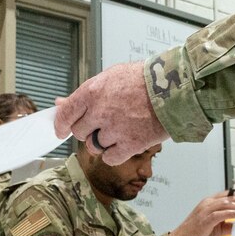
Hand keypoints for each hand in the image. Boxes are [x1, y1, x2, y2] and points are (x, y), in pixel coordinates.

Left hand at [55, 62, 169, 164]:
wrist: (173, 88)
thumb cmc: (144, 80)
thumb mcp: (110, 77)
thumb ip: (84, 93)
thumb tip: (60, 103)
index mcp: (92, 92)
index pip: (65, 114)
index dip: (61, 124)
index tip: (61, 129)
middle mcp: (100, 112)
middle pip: (79, 132)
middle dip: (87, 130)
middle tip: (102, 124)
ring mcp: (114, 130)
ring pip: (94, 147)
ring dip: (101, 142)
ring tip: (118, 130)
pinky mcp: (130, 145)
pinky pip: (110, 158)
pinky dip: (114, 154)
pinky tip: (124, 142)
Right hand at [169, 190, 234, 235]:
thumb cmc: (197, 234)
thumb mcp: (216, 228)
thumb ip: (228, 225)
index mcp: (211, 202)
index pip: (231, 195)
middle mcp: (208, 203)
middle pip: (231, 197)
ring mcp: (206, 210)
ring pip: (227, 203)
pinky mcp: (204, 219)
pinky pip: (220, 213)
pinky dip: (231, 213)